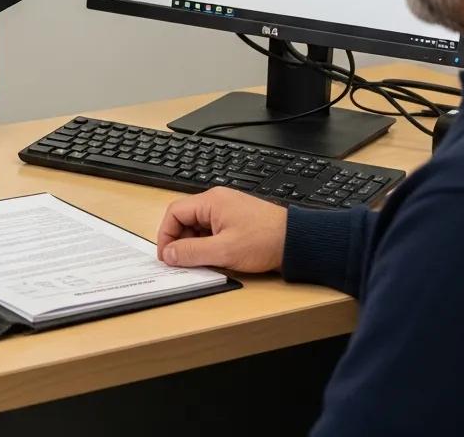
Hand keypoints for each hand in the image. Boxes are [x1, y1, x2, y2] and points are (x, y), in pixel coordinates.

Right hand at [156, 187, 287, 272]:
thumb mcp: (224, 251)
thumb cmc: (265, 241)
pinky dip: (208, 243)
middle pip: (185, 218)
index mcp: (211, 201)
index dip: (166, 235)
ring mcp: (227, 209)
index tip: (167, 256)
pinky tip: (214, 257)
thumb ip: (192, 252)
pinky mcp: (235, 219)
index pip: (175, 212)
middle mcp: (217, 201)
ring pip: (198, 225)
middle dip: (180, 241)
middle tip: (182, 262)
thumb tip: (169, 254)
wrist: (297, 241)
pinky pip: (211, 229)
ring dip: (194, 244)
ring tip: (200, 262)